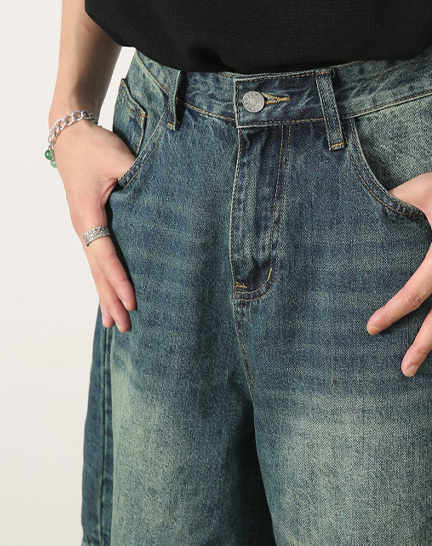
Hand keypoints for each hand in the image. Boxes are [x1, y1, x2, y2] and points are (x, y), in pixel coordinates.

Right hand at [53, 119, 137, 331]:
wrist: (70, 135)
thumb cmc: (94, 145)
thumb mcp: (118, 156)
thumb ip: (138, 174)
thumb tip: (163, 192)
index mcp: (88, 214)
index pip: (106, 254)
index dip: (119, 279)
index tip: (133, 300)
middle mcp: (83, 227)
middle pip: (98, 272)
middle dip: (111, 300)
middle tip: (124, 327)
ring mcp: (84, 229)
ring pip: (95, 271)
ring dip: (105, 298)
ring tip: (114, 325)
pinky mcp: (90, 227)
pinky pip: (98, 261)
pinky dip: (104, 282)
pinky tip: (110, 300)